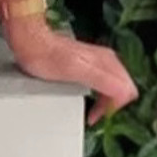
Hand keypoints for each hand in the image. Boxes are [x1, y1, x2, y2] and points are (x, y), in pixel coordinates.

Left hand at [3, 18, 139, 125]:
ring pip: (116, 85)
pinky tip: (89, 97)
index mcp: (106, 62)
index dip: (112, 109)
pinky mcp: (87, 61)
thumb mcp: (75, 71)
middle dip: (113, 105)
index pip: (127, 92)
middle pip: (125, 88)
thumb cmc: (45, 56)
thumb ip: (102, 80)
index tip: (95, 115)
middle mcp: (105, 59)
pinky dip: (100, 93)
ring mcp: (97, 59)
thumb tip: (122, 93)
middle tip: (96, 114)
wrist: (29, 41)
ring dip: (107, 100)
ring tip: (93, 109)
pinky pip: (105, 81)